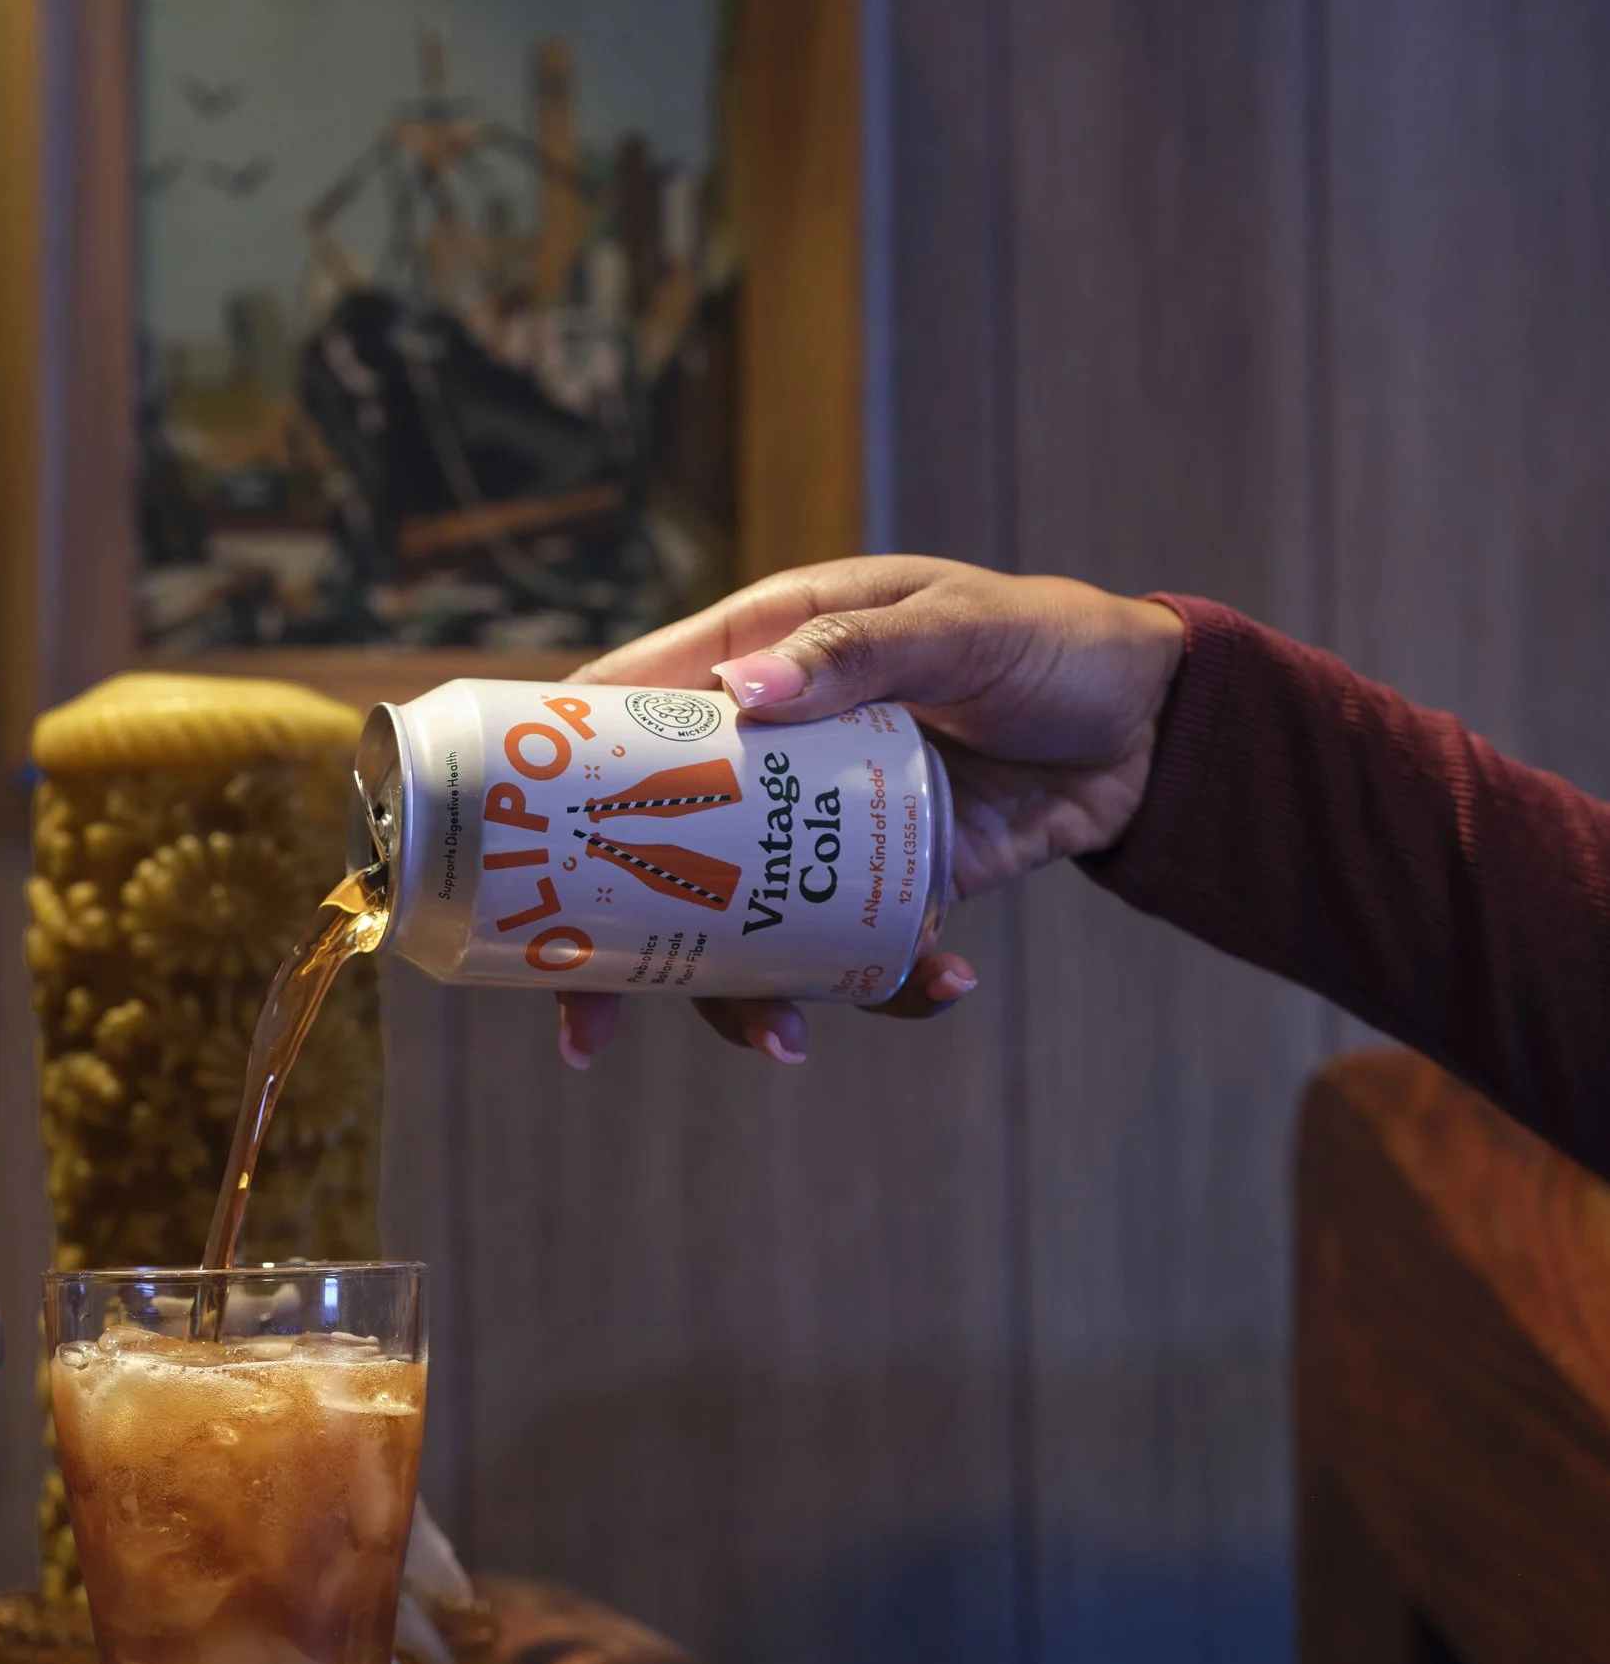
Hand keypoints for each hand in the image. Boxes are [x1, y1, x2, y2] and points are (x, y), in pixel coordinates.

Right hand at [555, 554, 1187, 1069]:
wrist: (1156, 723)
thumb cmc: (1047, 640)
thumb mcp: (955, 626)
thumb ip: (855, 654)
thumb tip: (747, 697)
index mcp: (758, 659)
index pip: (617, 716)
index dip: (547, 786)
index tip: (508, 864)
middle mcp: (767, 752)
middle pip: (648, 848)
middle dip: (611, 948)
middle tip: (590, 1029)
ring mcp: (818, 829)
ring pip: (738, 925)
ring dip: (746, 994)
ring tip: (790, 1037)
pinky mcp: (884, 886)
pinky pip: (848, 954)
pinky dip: (883, 986)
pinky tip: (940, 986)